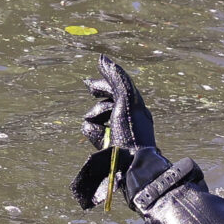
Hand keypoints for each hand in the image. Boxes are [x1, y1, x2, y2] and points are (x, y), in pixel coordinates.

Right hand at [71, 56, 162, 210]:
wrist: (133, 166)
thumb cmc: (132, 132)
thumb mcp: (126, 99)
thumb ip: (115, 78)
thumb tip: (102, 58)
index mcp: (135, 106)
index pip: (117, 89)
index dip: (104, 82)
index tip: (89, 83)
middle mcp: (127, 119)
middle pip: (106, 104)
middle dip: (98, 100)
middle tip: (89, 94)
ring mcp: (117, 134)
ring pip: (96, 119)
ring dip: (94, 118)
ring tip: (100, 127)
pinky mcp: (107, 148)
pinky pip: (93, 134)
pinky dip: (93, 133)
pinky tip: (99, 141)